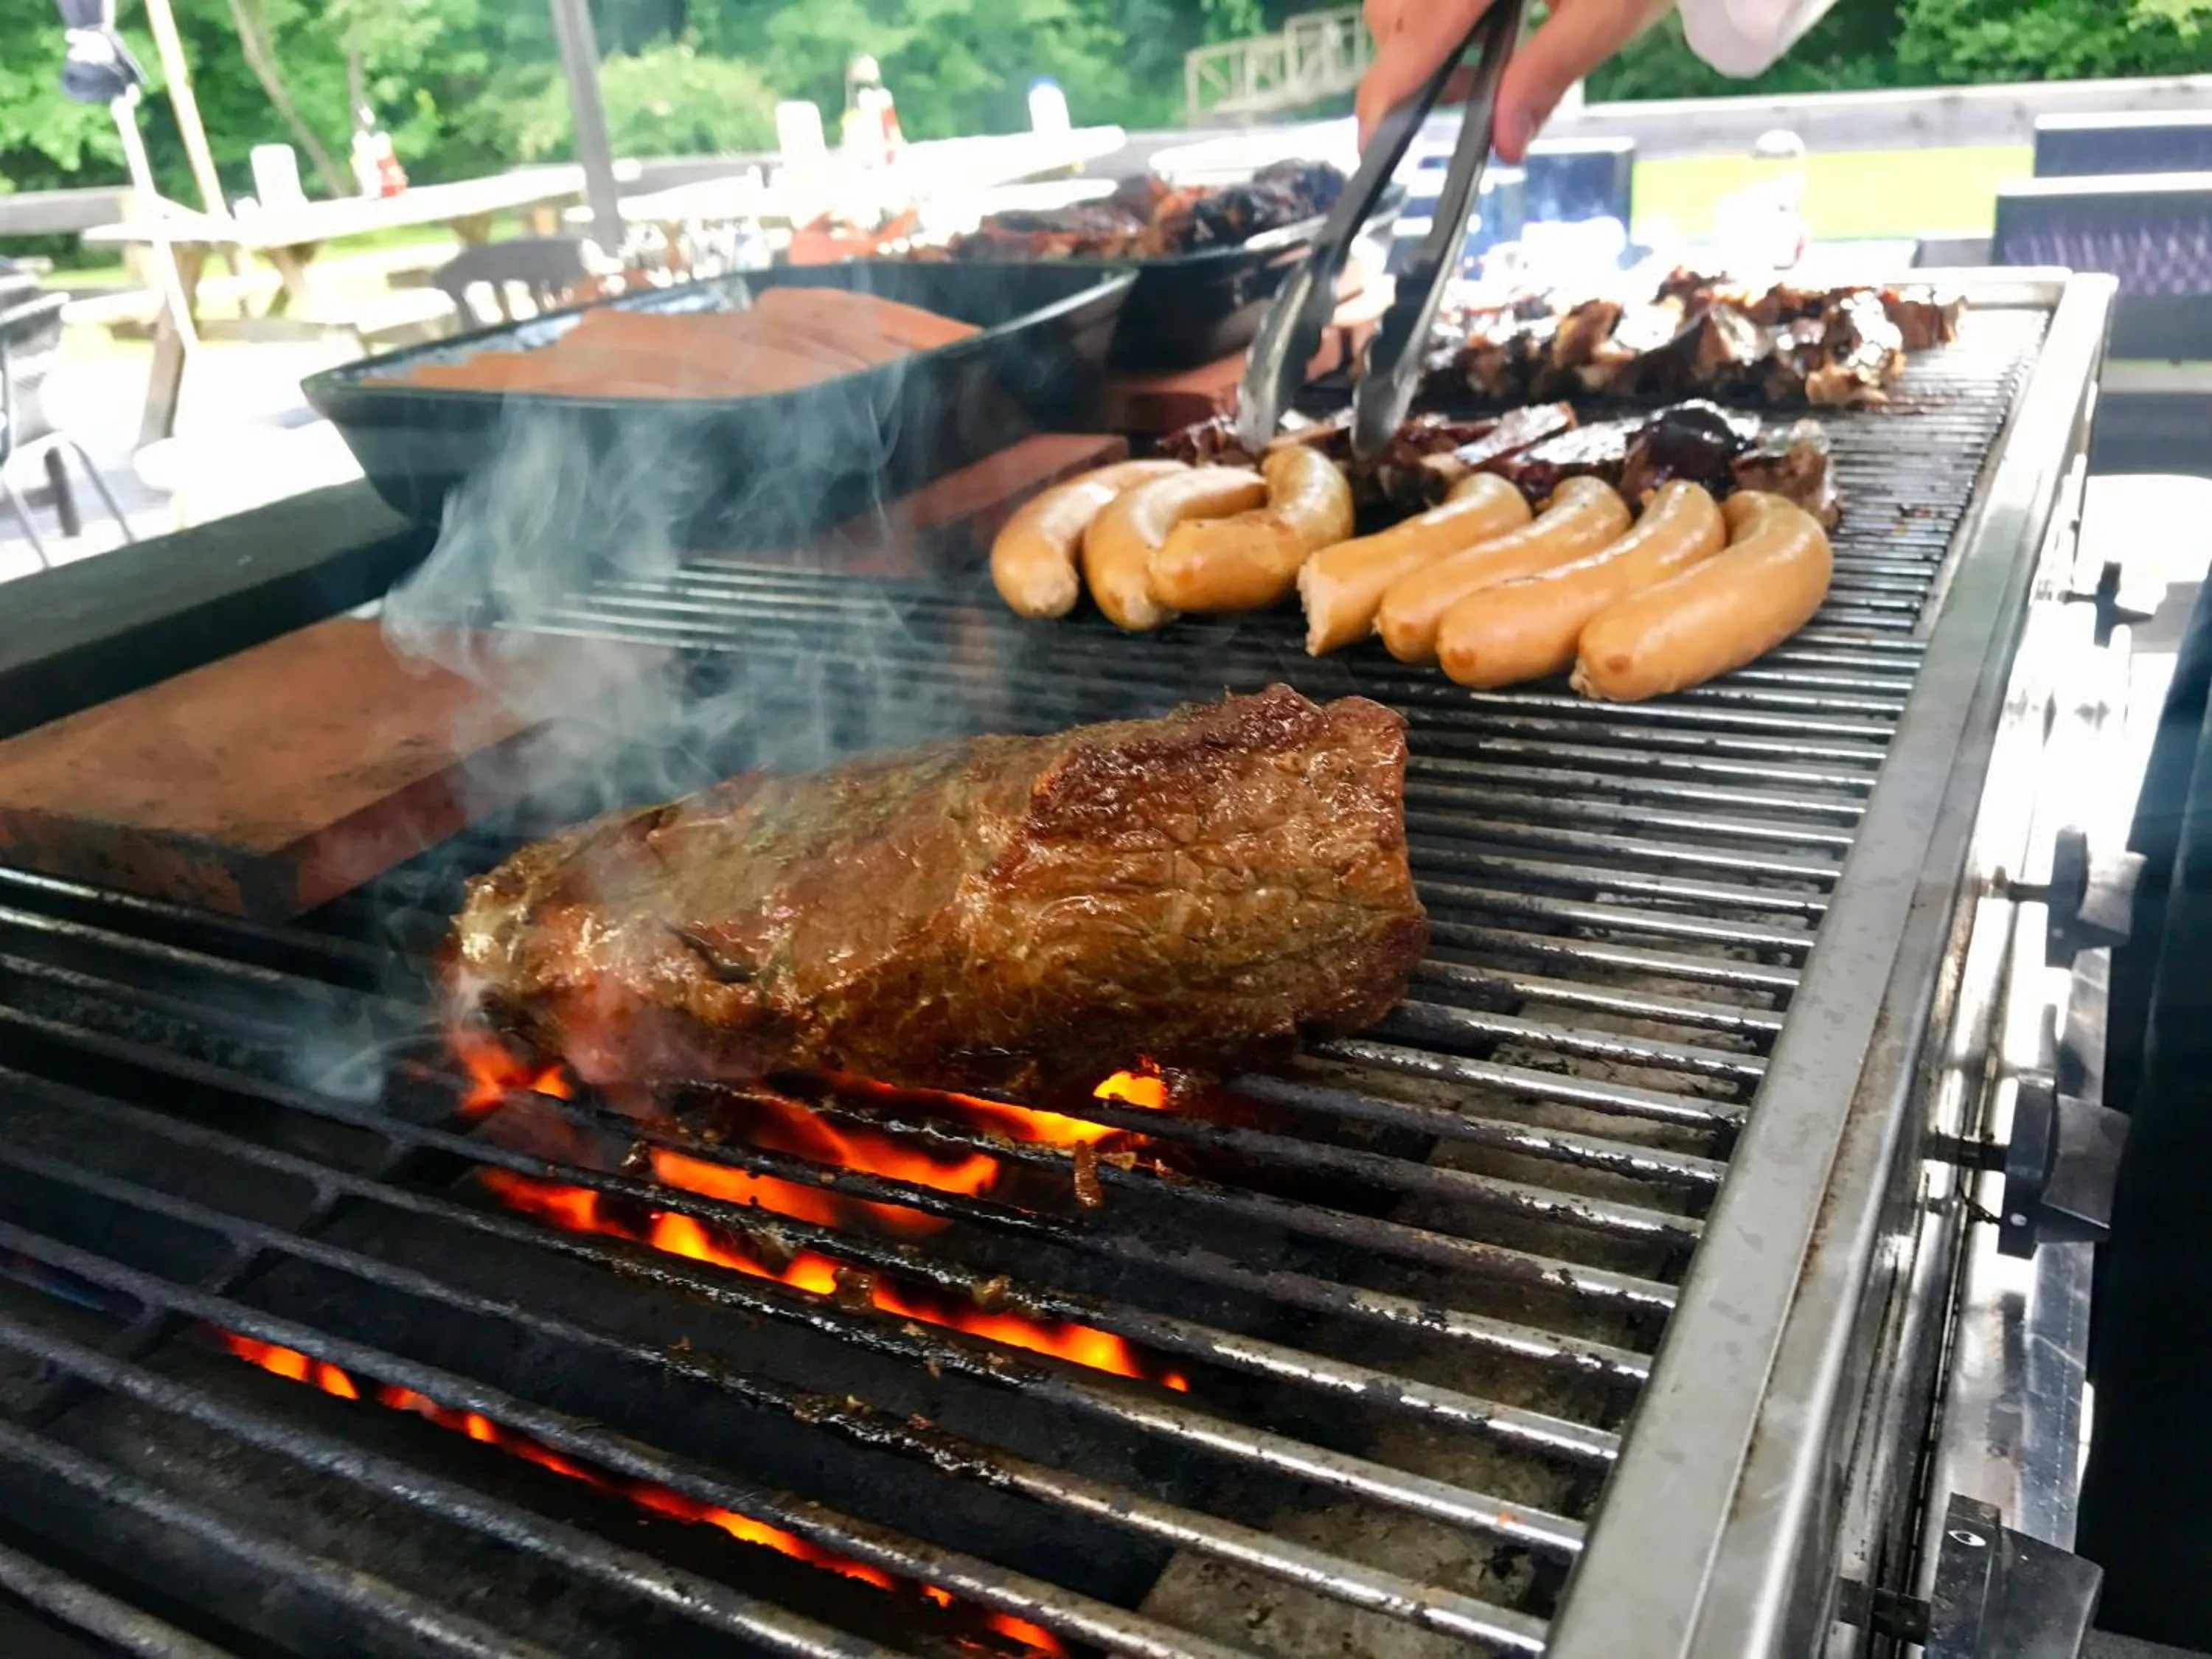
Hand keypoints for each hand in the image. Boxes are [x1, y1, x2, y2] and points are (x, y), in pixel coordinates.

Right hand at [1358, 0, 1671, 160]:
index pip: (1418, 28)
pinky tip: (1484, 22)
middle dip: (1410, 61)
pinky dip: (1436, 11)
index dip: (1388, 87)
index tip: (1371, 139)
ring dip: (1422, 35)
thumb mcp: (1612, 9)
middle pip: (1391, 9)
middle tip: (1464, 96)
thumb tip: (1504, 143)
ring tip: (1484, 58)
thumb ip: (1551, 70)